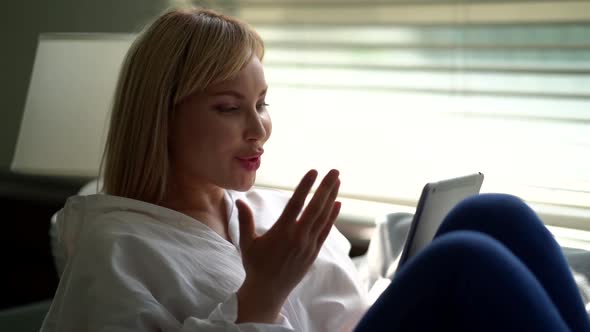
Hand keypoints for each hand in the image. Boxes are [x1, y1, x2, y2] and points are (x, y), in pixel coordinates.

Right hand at [235, 169, 341, 323]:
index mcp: (281, 232)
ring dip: (331, 198)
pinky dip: (332, 217)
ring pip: (323, 217)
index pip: (296, 204)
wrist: (268, 292)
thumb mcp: (247, 242)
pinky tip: (337, 204)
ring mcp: (308, 245)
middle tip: (334, 170)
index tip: (313, 171)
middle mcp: (298, 237)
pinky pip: (325, 231)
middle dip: (326, 187)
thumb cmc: (255, 266)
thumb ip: (245, 220)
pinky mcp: (314, 253)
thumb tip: (239, 200)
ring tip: (337, 181)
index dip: (305, 186)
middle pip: (315, 208)